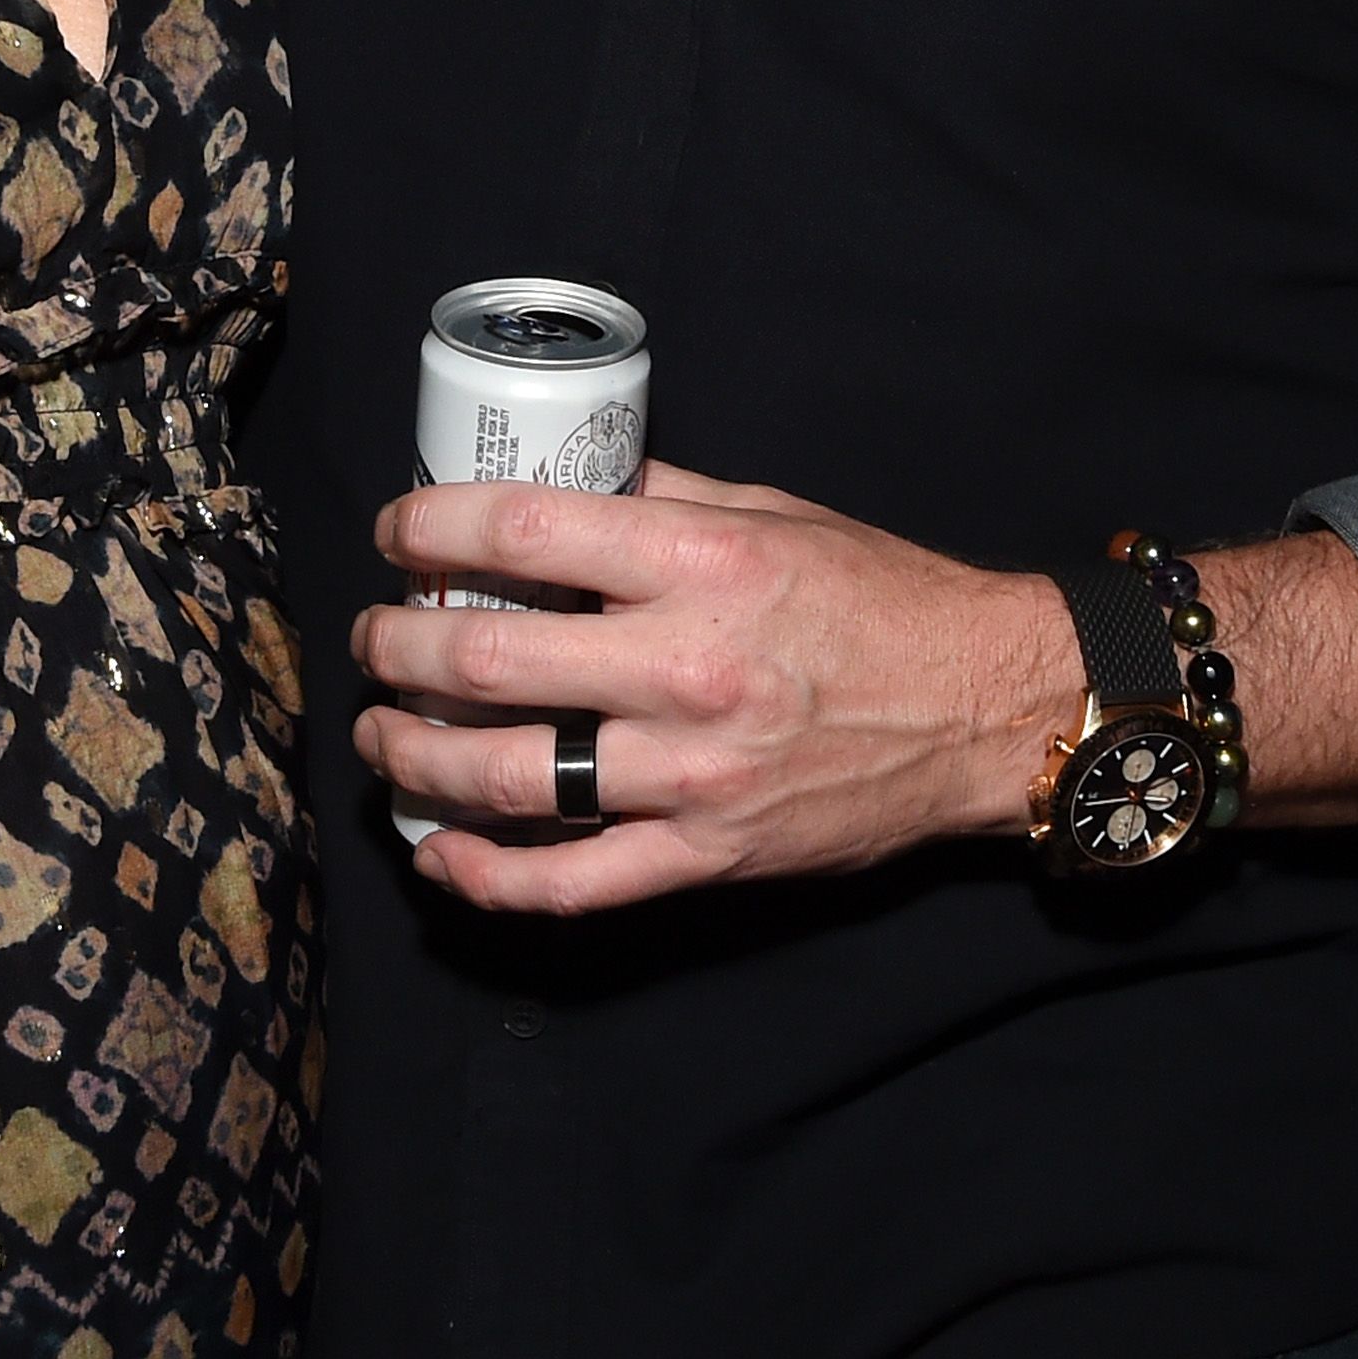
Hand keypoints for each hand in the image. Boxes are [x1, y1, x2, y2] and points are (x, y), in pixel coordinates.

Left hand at [351, 459, 1076, 912]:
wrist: (984, 706)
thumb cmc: (879, 598)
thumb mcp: (772, 511)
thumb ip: (660, 493)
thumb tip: (559, 475)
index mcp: (701, 563)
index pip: (523, 531)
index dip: (431, 529)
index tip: (398, 533)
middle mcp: (687, 667)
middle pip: (486, 658)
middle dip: (397, 646)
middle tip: (373, 638)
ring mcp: (694, 773)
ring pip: (508, 776)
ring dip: (414, 756)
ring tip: (381, 736)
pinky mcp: (708, 854)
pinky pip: (573, 882)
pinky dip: (488, 875)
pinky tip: (439, 851)